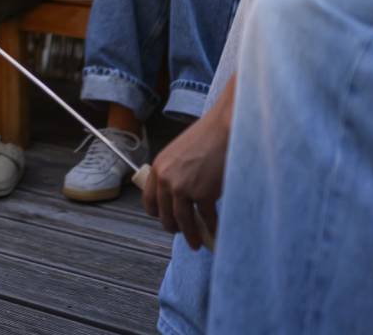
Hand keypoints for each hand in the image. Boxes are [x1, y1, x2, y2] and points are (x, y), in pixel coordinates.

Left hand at [141, 80, 235, 249]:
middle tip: (184, 234)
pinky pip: (206, 220)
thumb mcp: (178, 154)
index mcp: (158, 168)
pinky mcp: (203, 195)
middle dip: (175, 228)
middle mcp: (165, 179)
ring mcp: (183, 188)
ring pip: (183, 222)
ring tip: (196, 243)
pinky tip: (215, 232)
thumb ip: (173, 173)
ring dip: (191, 236)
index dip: (158, 213)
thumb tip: (177, 196)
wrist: (223, 129)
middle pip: (165, 215)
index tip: (167, 219)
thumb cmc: (205, 138)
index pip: (149, 200)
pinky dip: (212, 229)